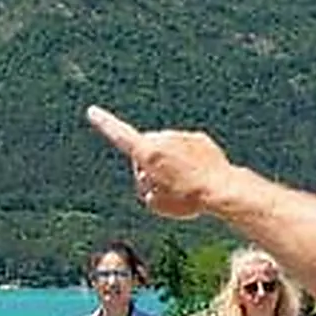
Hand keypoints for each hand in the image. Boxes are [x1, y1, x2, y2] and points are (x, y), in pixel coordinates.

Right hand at [86, 105, 231, 218]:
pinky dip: (187, 161)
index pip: (119, 135)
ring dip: (169, 163)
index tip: (93, 111)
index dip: (104, 124)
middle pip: (144, 151)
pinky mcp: (198, 138)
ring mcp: (181, 136)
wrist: (222, 189)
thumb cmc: (187, 200)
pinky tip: (197, 178)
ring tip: (184, 186)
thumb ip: (145, 188)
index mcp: (147, 153)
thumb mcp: (155, 204)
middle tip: (162, 190)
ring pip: (166, 149)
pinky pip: (185, 149)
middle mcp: (162, 139)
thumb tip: (151, 180)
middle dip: (148, 166)